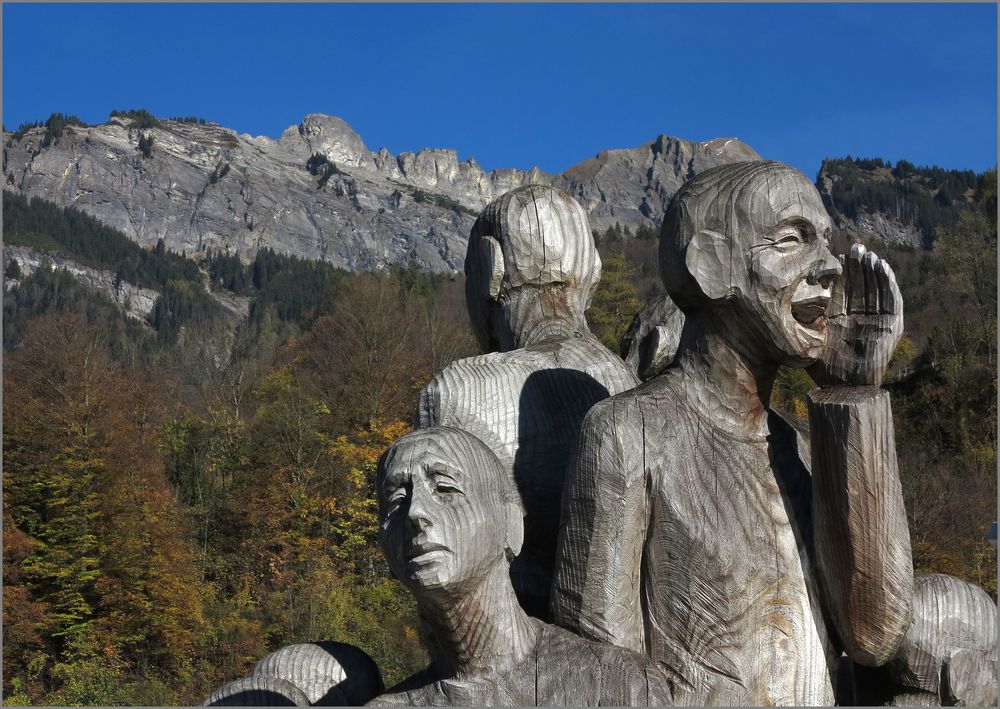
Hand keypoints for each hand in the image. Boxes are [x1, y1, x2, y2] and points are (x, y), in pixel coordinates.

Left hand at [808, 243, 902, 387]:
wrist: (843, 389)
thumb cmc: (822, 367)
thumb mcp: (810, 335)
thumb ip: (807, 316)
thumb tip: (794, 292)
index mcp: (841, 320)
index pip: (844, 290)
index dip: (843, 273)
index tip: (838, 255)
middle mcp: (860, 319)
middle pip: (862, 286)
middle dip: (859, 267)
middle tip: (854, 247)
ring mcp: (877, 322)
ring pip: (877, 290)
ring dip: (874, 271)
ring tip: (868, 253)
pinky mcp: (891, 326)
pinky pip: (892, 301)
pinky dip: (889, 283)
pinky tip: (883, 267)